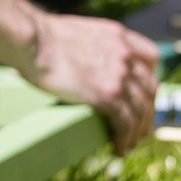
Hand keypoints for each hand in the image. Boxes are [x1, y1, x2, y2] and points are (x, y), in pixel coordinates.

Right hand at [24, 13, 156, 152]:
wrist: (31, 39)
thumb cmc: (38, 35)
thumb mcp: (76, 32)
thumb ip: (88, 44)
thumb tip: (76, 58)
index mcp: (117, 36)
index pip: (150, 57)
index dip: (149, 77)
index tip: (141, 92)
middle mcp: (124, 54)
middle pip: (149, 87)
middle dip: (146, 110)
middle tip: (139, 126)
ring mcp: (118, 75)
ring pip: (140, 109)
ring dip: (138, 130)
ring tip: (129, 144)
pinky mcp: (107, 95)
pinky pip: (125, 123)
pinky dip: (125, 138)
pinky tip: (118, 148)